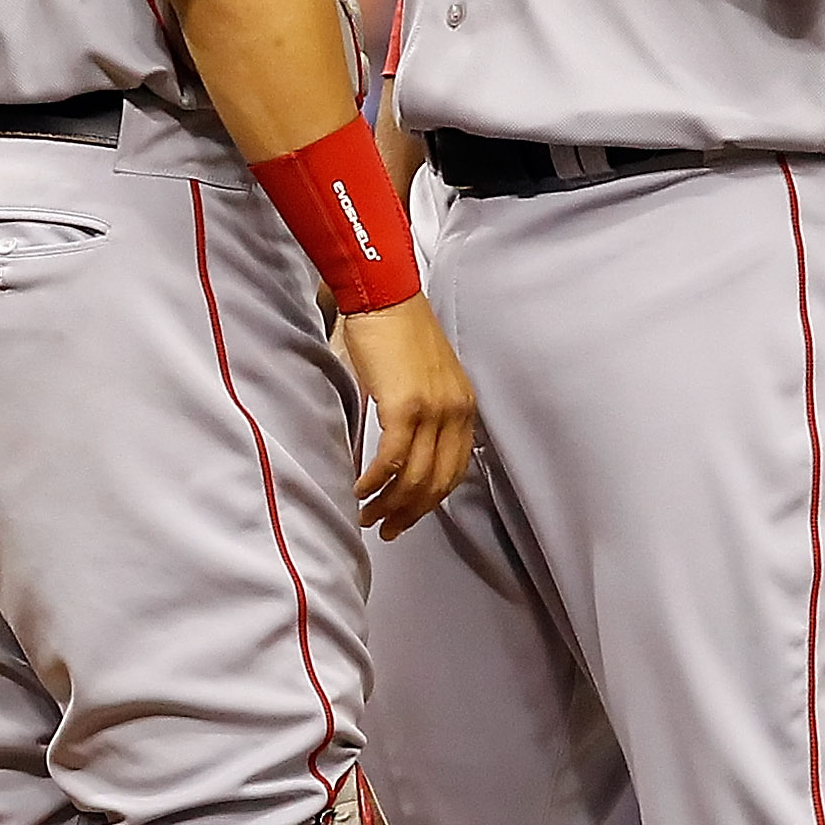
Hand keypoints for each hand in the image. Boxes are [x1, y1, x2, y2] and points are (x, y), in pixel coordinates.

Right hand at [339, 294, 475, 538]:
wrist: (384, 296)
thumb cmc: (397, 331)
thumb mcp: (423, 379)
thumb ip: (424, 414)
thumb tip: (403, 450)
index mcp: (464, 407)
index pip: (454, 471)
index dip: (430, 501)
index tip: (409, 515)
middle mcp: (455, 411)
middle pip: (437, 482)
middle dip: (409, 513)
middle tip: (387, 528)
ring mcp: (432, 410)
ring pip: (415, 477)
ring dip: (389, 504)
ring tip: (368, 515)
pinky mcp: (404, 406)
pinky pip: (392, 459)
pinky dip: (375, 481)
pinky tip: (360, 488)